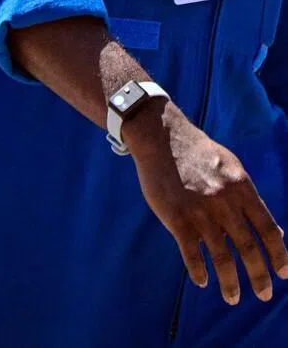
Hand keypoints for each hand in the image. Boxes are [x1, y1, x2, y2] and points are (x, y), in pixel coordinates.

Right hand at [128, 101, 287, 304]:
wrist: (160, 137)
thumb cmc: (197, 152)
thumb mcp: (231, 167)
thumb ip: (249, 198)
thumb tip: (274, 231)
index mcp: (241, 189)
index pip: (268, 230)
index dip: (279, 256)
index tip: (283, 274)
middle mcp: (224, 203)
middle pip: (249, 248)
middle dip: (259, 277)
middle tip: (264, 295)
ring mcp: (200, 212)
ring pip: (222, 257)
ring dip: (230, 282)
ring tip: (233, 298)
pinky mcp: (177, 218)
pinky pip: (191, 253)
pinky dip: (198, 271)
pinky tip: (202, 281)